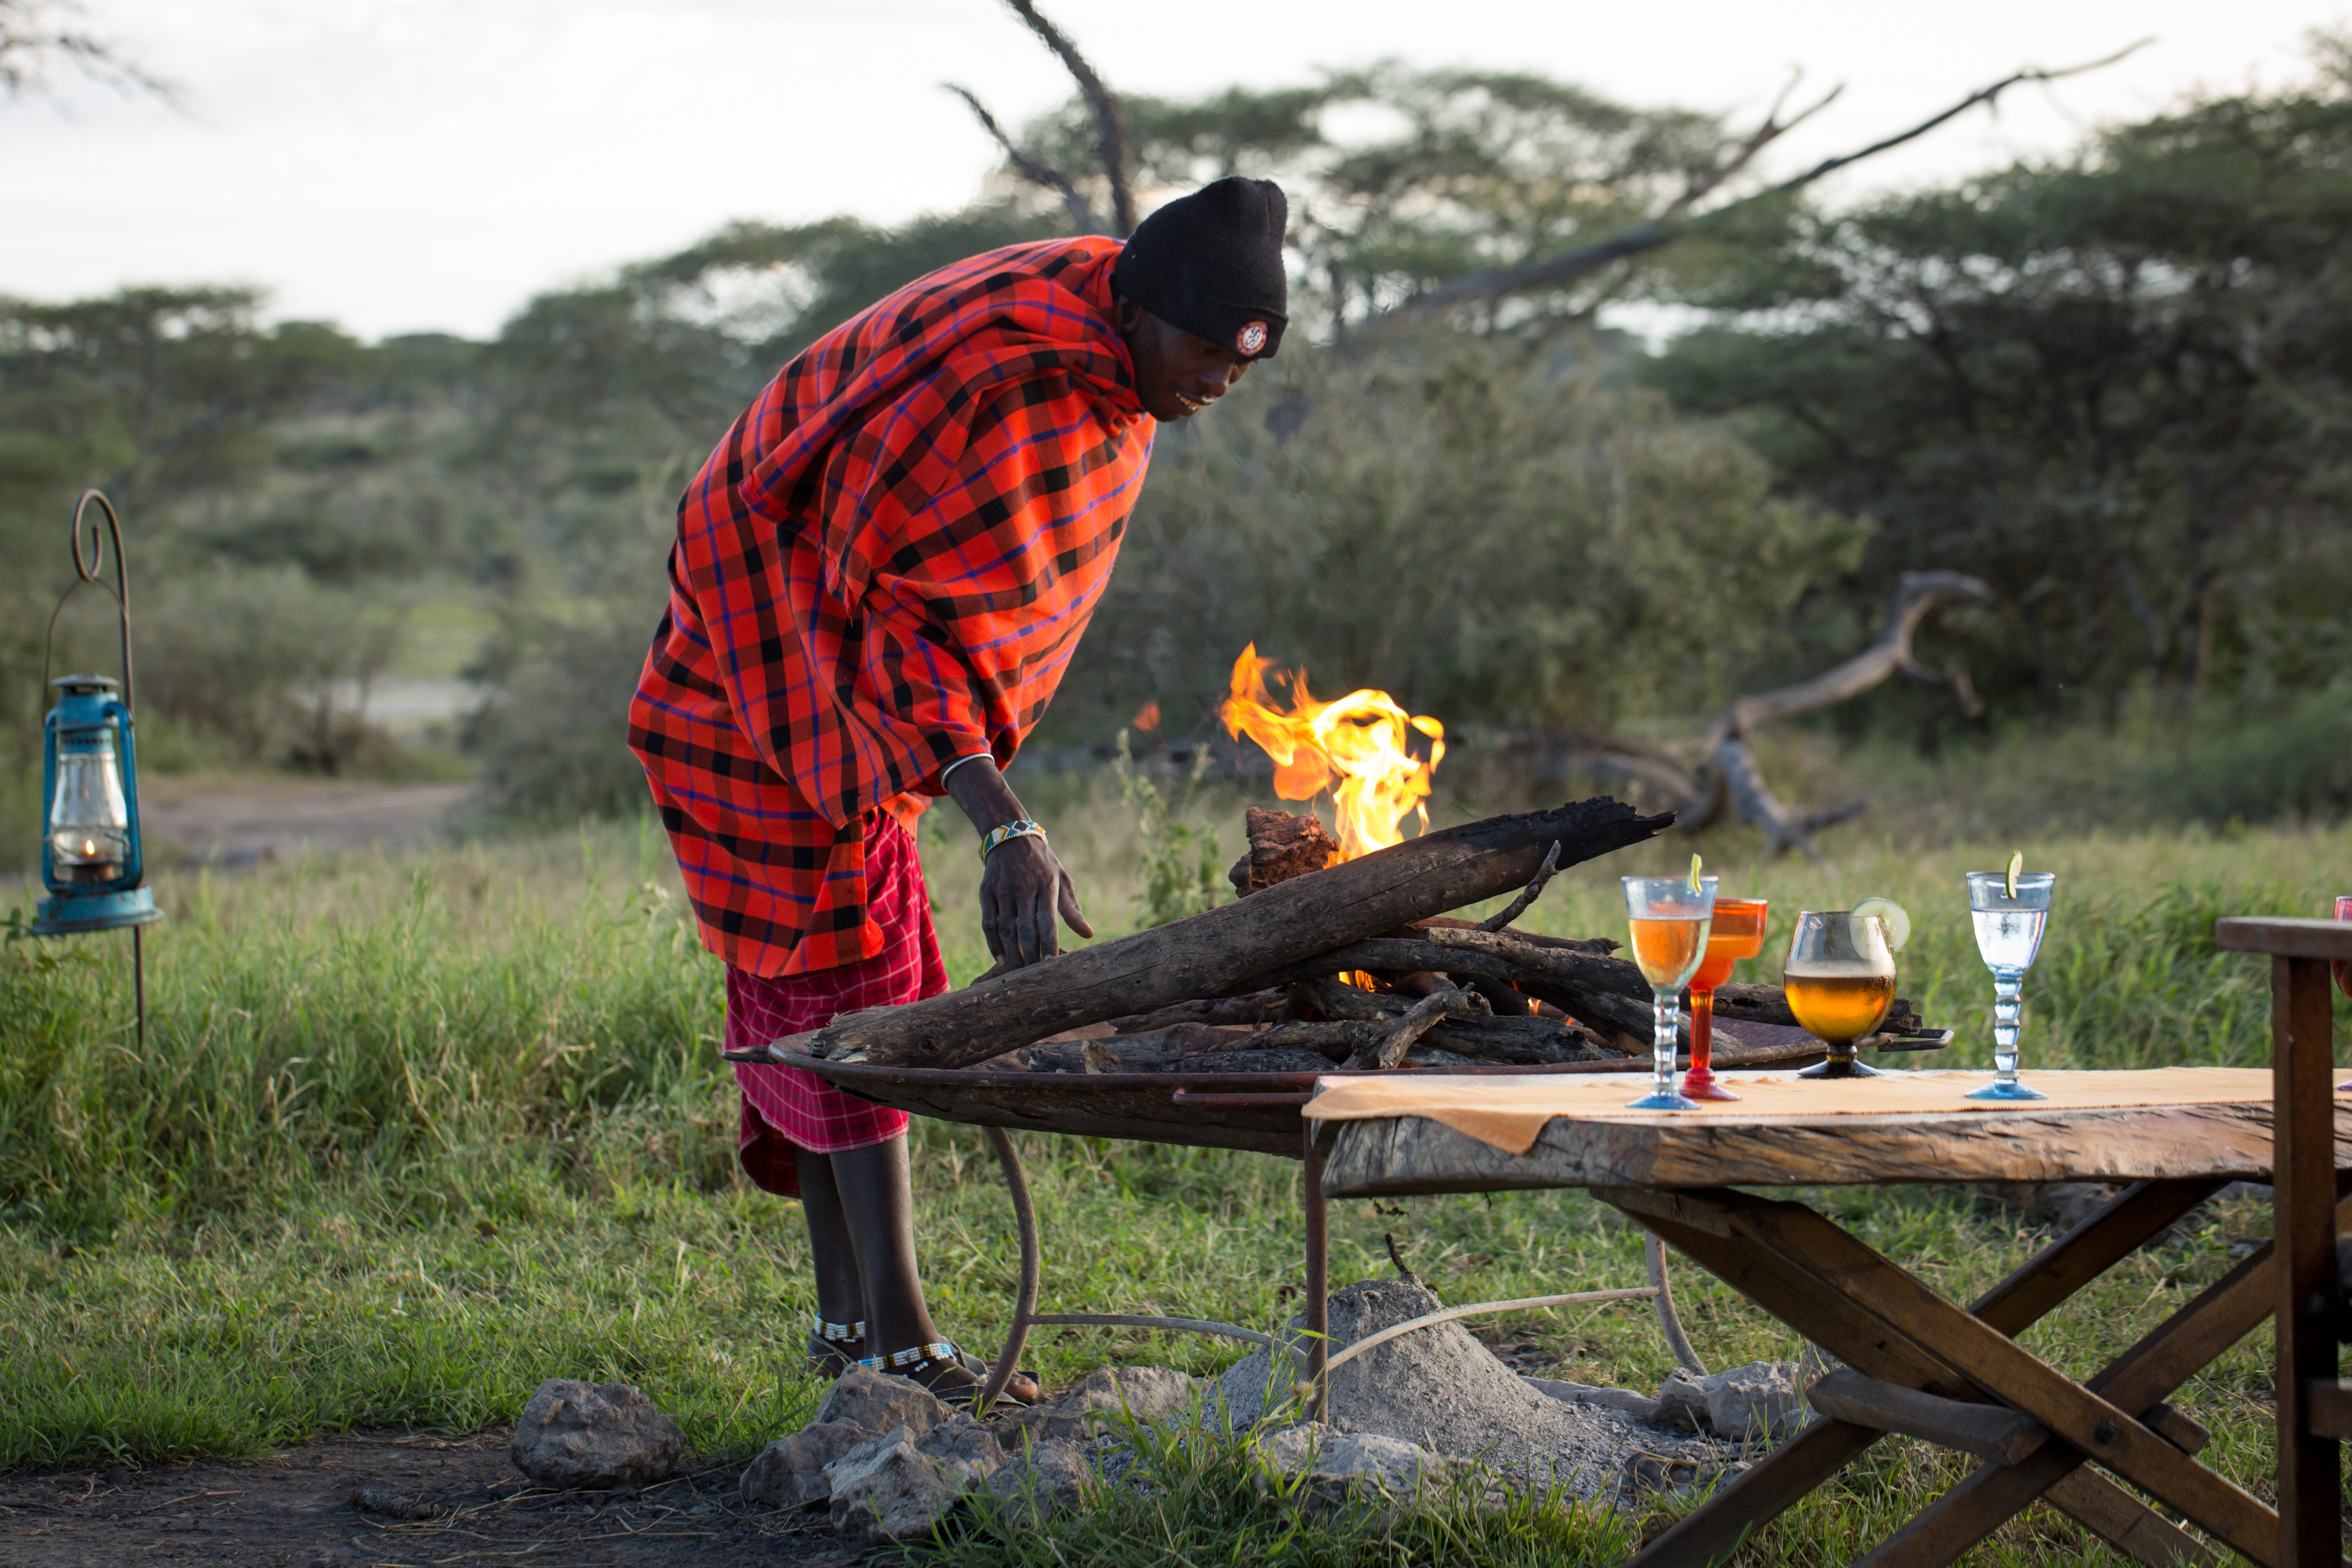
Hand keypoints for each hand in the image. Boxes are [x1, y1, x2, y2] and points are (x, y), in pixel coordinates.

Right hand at [979, 833, 1092, 970]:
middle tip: (1035, 977)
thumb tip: (1089, 934)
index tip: (1051, 964)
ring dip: (1012, 953)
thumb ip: (1072, 909)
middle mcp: (1023, 888)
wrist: (1010, 836)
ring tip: (1019, 973)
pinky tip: (1001, 959)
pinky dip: (993, 943)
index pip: (1047, 920)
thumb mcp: (1061, 879)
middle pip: (1025, 929)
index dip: (1049, 943)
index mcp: (1046, 885)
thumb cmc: (1043, 863)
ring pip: (1005, 929)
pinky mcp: (986, 893)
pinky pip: (988, 923)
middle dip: (1030, 955)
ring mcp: (1003, 891)